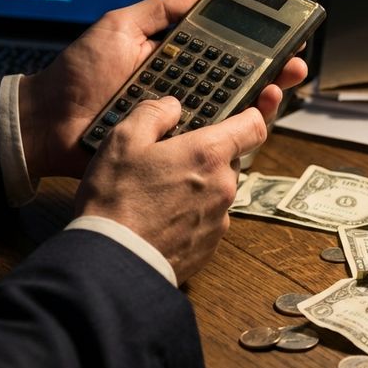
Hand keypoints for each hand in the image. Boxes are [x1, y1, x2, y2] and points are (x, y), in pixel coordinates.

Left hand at [17, 0, 307, 179]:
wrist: (47, 123)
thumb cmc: (77, 74)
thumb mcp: (118, 28)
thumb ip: (159, 9)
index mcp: (172, 60)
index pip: (222, 50)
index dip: (254, 45)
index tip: (282, 37)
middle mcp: (180, 89)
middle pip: (236, 82)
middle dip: (270, 73)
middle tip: (293, 66)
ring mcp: (177, 121)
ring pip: (229, 113)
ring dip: (259, 101)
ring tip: (277, 90)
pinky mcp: (169, 149)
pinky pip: (206, 142)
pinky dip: (232, 134)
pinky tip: (250, 122)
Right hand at [74, 96, 266, 283]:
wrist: (114, 261)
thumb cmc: (117, 199)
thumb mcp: (123, 139)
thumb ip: (153, 113)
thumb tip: (172, 106)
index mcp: (208, 154)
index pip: (254, 126)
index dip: (252, 114)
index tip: (245, 111)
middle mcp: (223, 186)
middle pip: (229, 160)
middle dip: (206, 155)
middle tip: (170, 157)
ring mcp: (219, 220)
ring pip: (216, 191)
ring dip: (197, 186)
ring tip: (157, 192)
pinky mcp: (209, 247)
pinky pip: (206, 220)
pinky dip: (190, 215)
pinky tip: (159, 217)